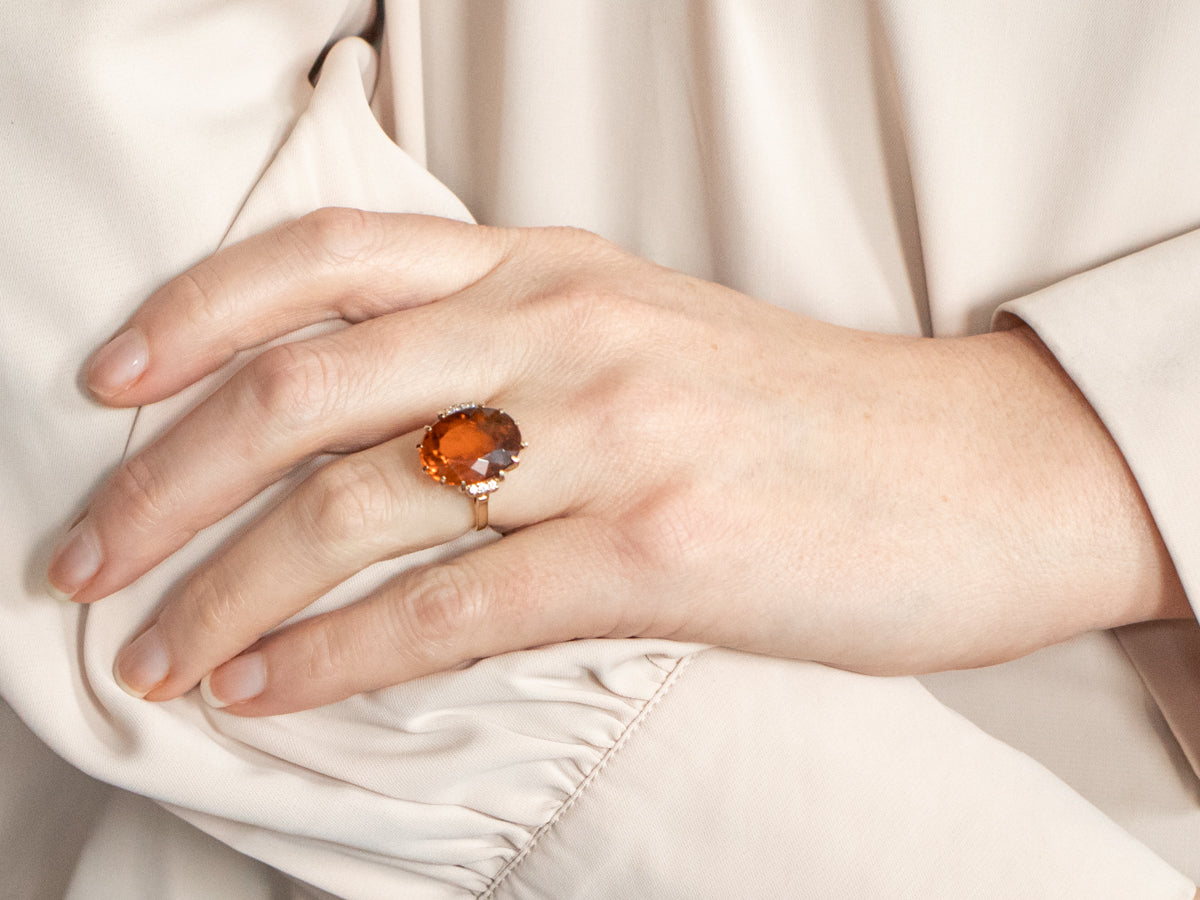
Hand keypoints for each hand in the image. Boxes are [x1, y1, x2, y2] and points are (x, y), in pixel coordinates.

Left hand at [47, 209, 1187, 714]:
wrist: (974, 469)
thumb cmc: (806, 414)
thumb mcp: (645, 338)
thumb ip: (517, 353)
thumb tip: (381, 431)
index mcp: (552, 266)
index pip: (326, 258)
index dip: (194, 316)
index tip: (109, 385)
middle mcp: (563, 329)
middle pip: (300, 390)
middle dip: (162, 484)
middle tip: (82, 562)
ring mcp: (609, 434)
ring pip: (353, 508)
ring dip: (224, 593)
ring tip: (155, 656)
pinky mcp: (656, 549)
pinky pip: (448, 606)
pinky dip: (335, 658)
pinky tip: (269, 693)